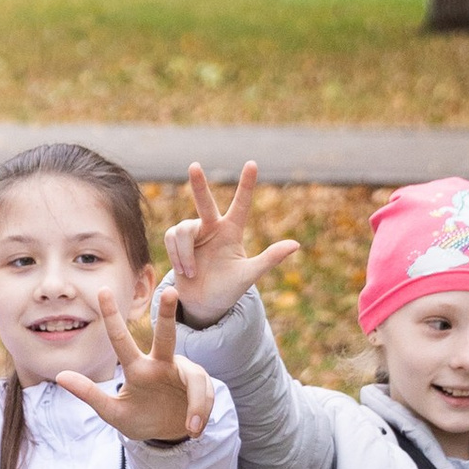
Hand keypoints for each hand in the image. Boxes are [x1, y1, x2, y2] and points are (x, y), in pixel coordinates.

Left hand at [50, 283, 208, 443]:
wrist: (167, 435)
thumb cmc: (139, 419)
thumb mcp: (113, 413)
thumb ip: (90, 395)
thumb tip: (59, 375)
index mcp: (137, 368)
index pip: (121, 340)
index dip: (112, 317)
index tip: (102, 290)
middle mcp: (160, 364)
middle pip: (165, 335)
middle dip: (167, 314)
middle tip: (170, 292)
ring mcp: (183, 372)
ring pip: (195, 376)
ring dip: (196, 403)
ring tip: (192, 427)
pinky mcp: (201, 385)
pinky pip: (204, 395)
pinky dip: (201, 412)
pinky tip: (195, 429)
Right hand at [162, 160, 299, 328]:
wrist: (205, 305)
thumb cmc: (229, 289)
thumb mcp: (249, 275)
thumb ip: (270, 258)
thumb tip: (296, 244)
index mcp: (233, 231)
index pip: (241, 204)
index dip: (247, 184)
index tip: (252, 163)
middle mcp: (213, 227)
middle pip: (205, 202)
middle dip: (199, 185)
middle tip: (194, 166)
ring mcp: (194, 233)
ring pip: (184, 229)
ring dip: (185, 253)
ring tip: (192, 272)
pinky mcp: (177, 241)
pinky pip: (172, 237)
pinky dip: (177, 254)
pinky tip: (184, 270)